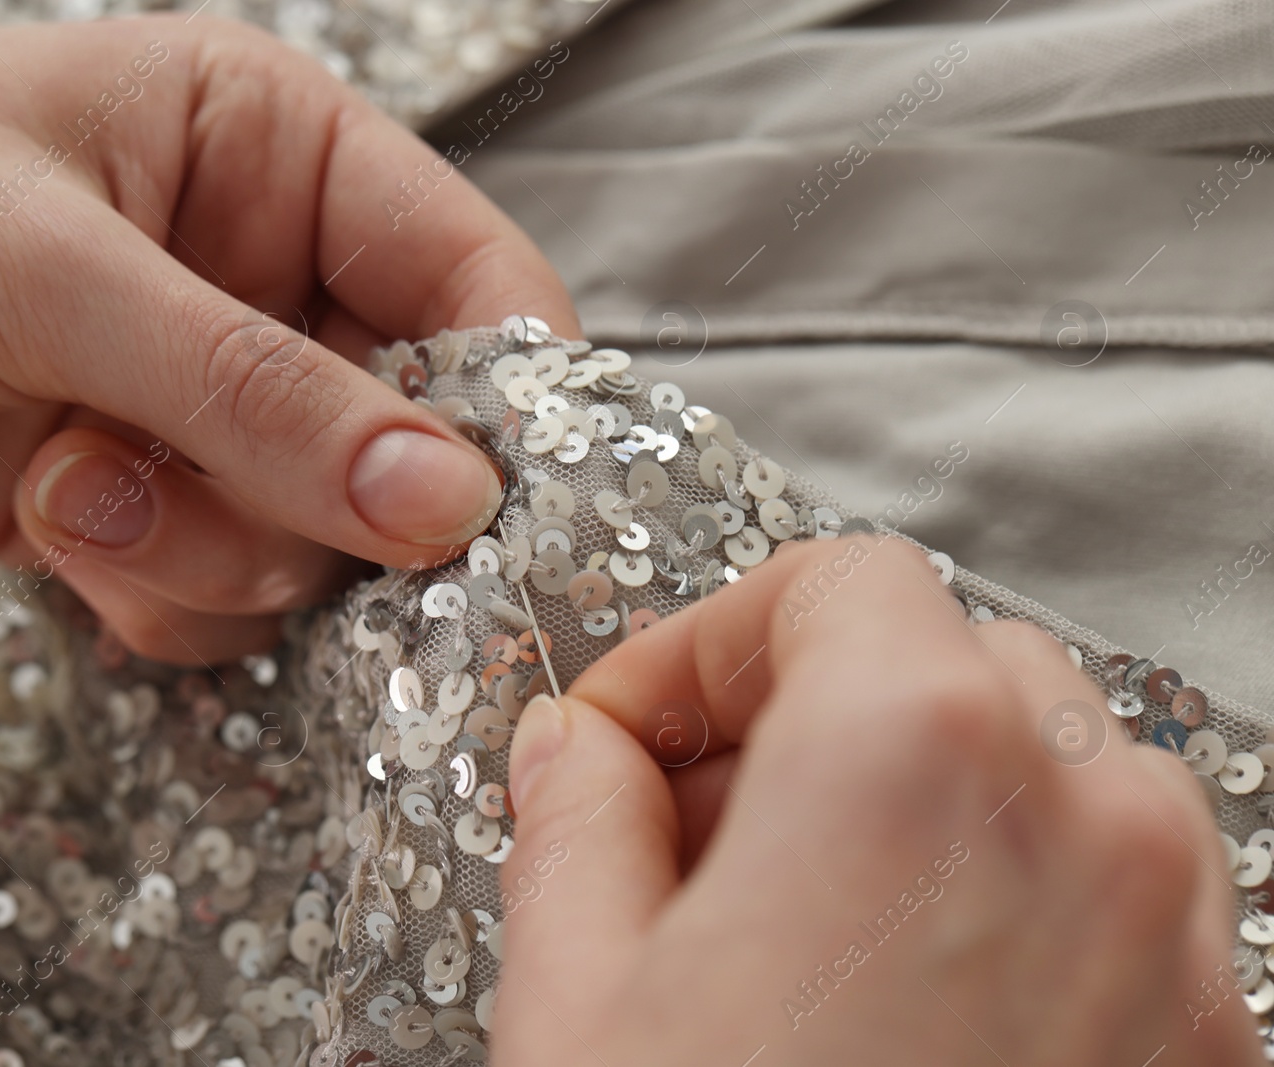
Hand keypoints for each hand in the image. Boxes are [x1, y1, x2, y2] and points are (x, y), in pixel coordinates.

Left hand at [0, 19, 575, 662]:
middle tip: (200, 488)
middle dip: (314, 501)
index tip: (473, 513)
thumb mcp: (48, 272)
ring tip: (69, 485)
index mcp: (272, 152)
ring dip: (206, 549)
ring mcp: (198, 400)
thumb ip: (256, 394)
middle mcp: (257, 276)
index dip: (498, 404)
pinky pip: (223, 592)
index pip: (472, 281)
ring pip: (315, 537)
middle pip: (408, 439)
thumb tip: (446, 498)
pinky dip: (153, 594)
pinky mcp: (137, 498)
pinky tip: (51, 528)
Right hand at [495, 539, 1260, 1064]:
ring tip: (791, 920)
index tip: (633, 730)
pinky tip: (895, 999)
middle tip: (687, 823)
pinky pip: (1123, 904)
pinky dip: (1008, 902)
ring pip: (1050, 771)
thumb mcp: (573, 999)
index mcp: (917, 762)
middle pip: (945, 660)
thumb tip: (578, 757)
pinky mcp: (1217, 1055)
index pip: (829, 583)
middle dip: (802, 719)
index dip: (702, 646)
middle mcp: (1093, 834)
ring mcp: (1181, 950)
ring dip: (913, 804)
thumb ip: (573, 825)